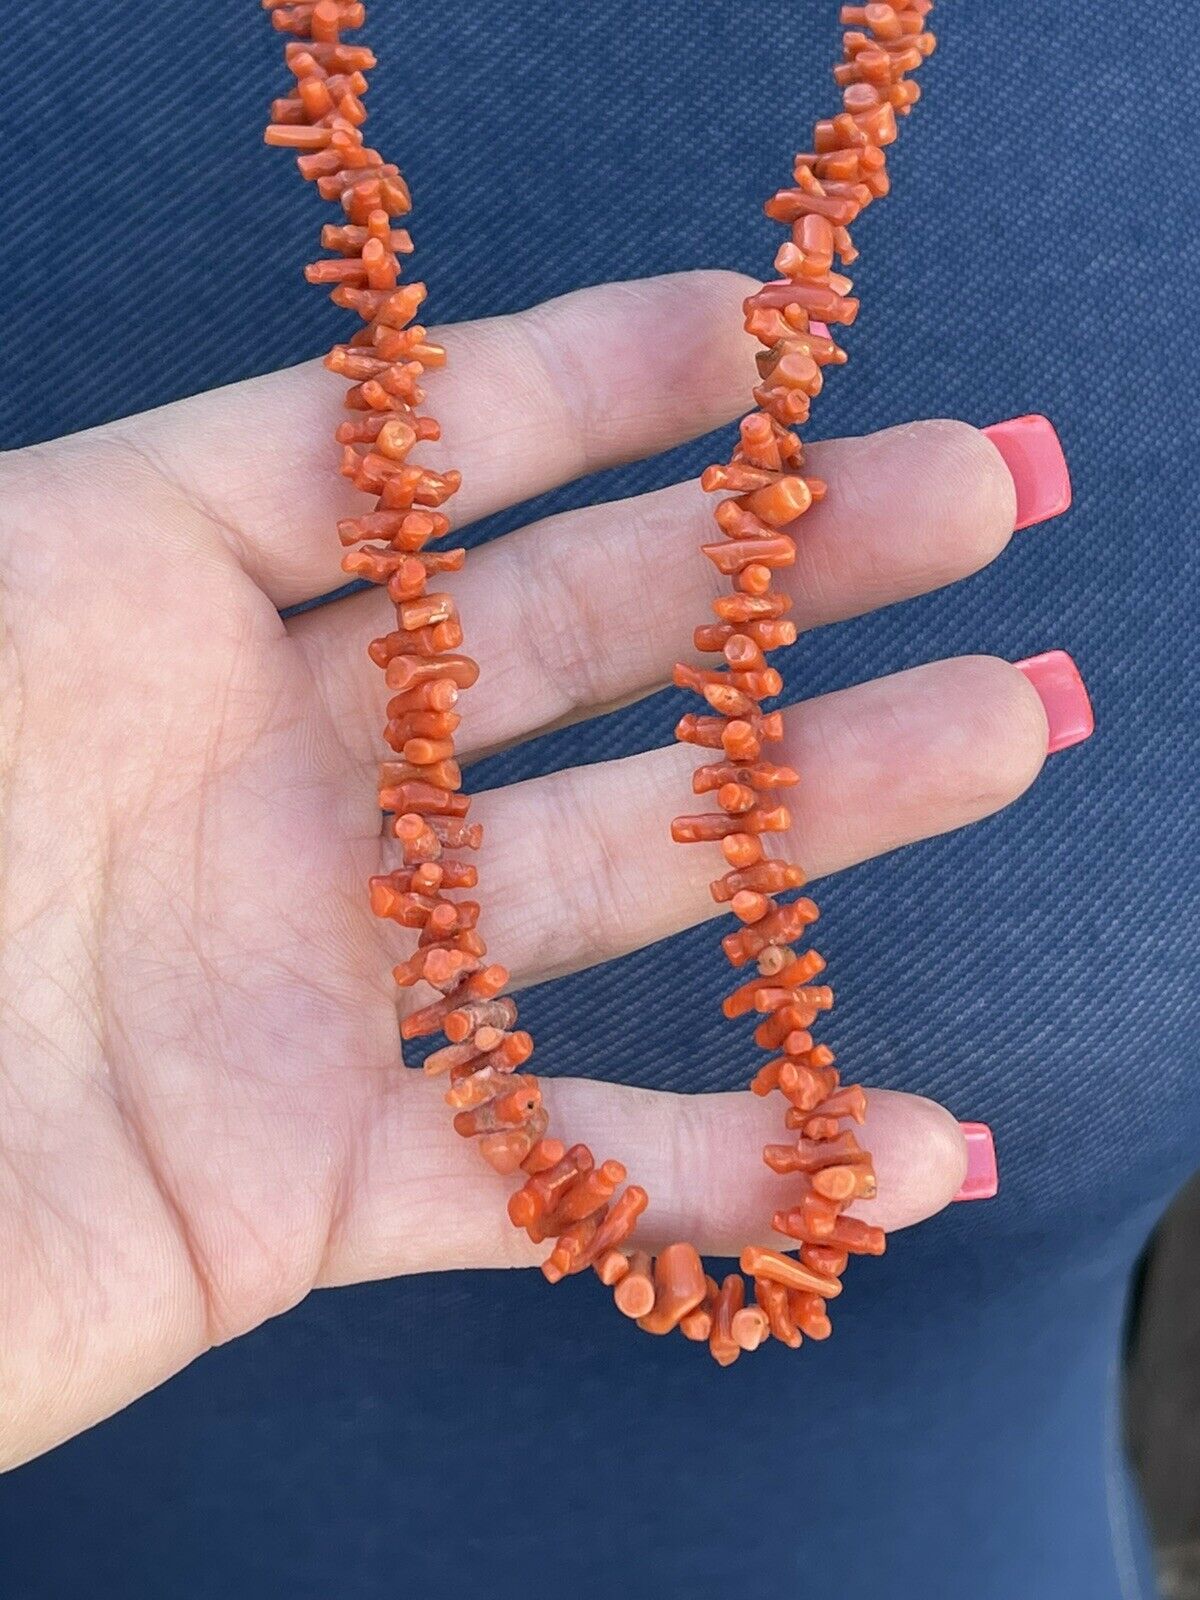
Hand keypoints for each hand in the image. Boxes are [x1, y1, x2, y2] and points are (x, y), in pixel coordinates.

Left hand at [0, 270, 1045, 1468]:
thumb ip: (15, 528)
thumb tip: (257, 415)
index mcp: (109, 601)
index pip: (391, 452)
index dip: (581, 381)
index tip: (763, 339)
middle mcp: (242, 773)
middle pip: (554, 642)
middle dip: (771, 565)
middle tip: (970, 496)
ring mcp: (299, 975)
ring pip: (600, 881)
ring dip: (811, 816)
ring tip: (1004, 728)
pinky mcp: (309, 1183)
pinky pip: (547, 1173)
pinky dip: (725, 1168)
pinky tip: (898, 1151)